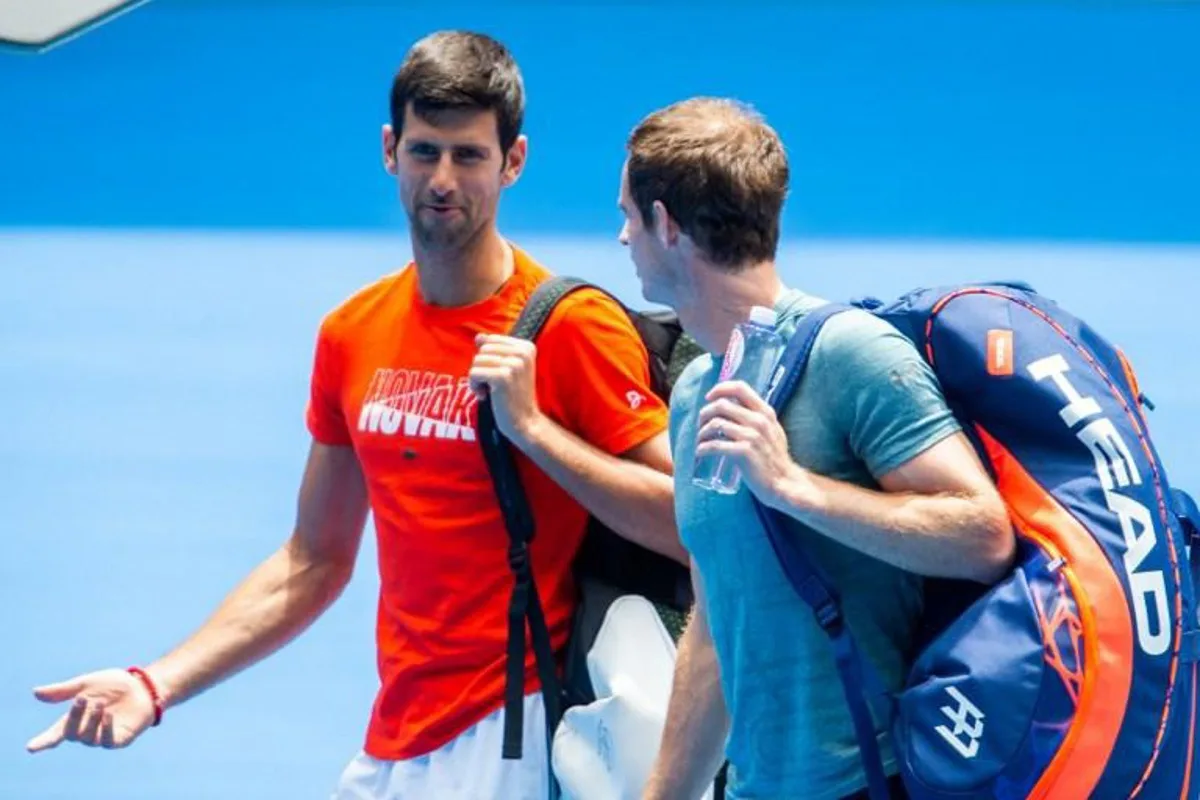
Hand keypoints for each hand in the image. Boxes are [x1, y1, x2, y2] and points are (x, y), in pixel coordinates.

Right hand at [26, 669, 158, 752]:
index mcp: (75, 719)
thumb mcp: (86, 683)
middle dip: (75, 717)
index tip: (30, 748)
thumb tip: (35, 692)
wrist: (143, 685)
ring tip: (100, 703)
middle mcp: (87, 731)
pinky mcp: (120, 740)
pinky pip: (108, 741)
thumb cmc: (113, 685)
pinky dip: (106, 729)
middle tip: (82, 699)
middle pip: (72, 733)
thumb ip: (63, 691)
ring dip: (91, 721)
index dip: (43, 741)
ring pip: (89, 738)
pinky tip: (108, 715)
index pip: (55, 735)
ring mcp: (103, 737)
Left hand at [468, 334, 543, 443]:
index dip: (487, 358)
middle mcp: (523, 352)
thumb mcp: (508, 368)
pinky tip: (485, 395)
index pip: (491, 340)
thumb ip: (495, 350)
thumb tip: (478, 336)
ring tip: (489, 390)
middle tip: (492, 384)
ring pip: (477, 360)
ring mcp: (514, 364)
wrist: (524, 421)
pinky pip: (474, 373)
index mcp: (527, 346)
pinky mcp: (503, 377)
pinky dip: (474, 386)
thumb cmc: (513, 395)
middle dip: (481, 367)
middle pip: (483, 349)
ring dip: (477, 378)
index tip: (497, 375)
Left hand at [696, 380, 801, 506]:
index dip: (720, 389)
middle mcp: (759, 421)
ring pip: (715, 424)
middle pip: (722, 405)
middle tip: (701, 426)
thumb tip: (737, 408)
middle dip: (705, 413)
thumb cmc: (775, 459)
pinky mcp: (744, 452)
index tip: (709, 398)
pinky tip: (700, 452)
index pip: (740, 388)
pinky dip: (703, 448)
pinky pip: (715, 445)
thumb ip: (759, 418)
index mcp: (765, 412)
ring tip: (700, 440)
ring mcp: (752, 436)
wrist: (784, 483)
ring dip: (701, 432)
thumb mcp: (773, 431)